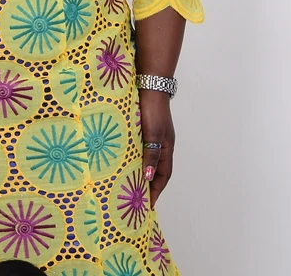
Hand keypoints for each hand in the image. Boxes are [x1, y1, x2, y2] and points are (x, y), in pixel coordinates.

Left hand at [139, 91, 175, 208]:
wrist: (148, 84)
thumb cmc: (153, 109)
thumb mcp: (153, 134)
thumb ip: (151, 155)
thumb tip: (147, 177)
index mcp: (166, 147)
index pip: (163, 175)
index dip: (156, 190)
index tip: (148, 205)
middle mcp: (160, 143)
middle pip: (156, 169)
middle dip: (148, 184)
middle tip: (137, 199)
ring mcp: (151, 135)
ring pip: (146, 158)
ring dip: (140, 170)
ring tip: (128, 183)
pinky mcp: (142, 128)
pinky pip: (139, 148)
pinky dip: (134, 157)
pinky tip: (123, 160)